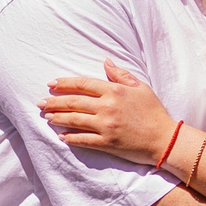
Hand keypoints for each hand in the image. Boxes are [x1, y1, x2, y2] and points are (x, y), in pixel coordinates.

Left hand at [42, 62, 177, 164]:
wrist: (165, 139)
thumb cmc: (154, 112)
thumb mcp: (141, 88)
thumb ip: (121, 75)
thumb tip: (105, 62)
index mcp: (114, 91)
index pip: (83, 84)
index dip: (64, 84)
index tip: (51, 84)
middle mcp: (107, 107)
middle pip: (73, 102)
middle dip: (54, 102)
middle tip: (40, 103)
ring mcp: (106, 126)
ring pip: (74, 120)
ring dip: (58, 118)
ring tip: (47, 117)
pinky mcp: (107, 143)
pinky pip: (83, 140)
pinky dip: (70, 138)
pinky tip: (61, 136)